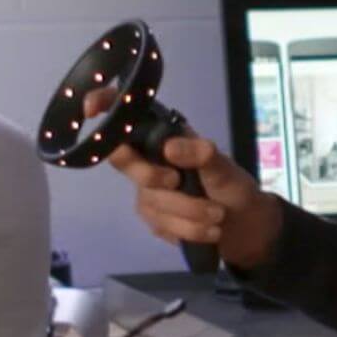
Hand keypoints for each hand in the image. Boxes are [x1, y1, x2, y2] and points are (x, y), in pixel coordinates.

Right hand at [86, 88, 282, 269]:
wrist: (245, 227)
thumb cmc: (232, 186)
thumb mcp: (223, 166)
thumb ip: (201, 153)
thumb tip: (169, 148)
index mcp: (165, 138)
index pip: (128, 119)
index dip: (104, 106)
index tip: (91, 109)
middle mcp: (149, 161)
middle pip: (125, 162)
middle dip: (153, 177)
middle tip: (178, 182)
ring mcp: (148, 191)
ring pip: (150, 200)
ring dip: (189, 212)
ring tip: (218, 215)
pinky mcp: (154, 219)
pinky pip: (161, 225)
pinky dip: (188, 229)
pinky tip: (208, 230)